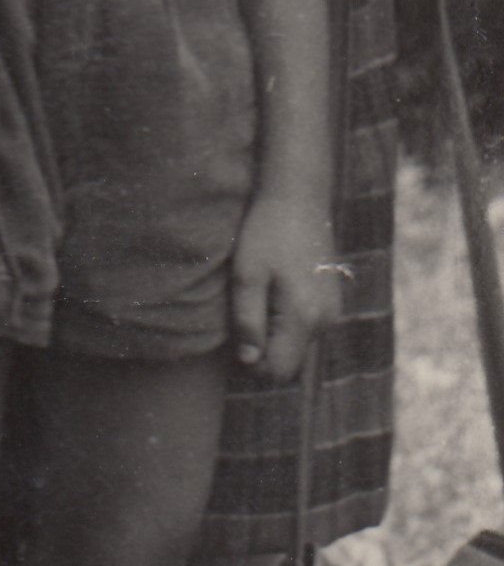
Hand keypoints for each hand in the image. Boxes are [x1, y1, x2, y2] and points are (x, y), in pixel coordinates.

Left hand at [230, 190, 339, 381]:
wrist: (298, 195)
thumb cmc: (266, 231)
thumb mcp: (247, 273)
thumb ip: (247, 320)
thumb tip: (248, 362)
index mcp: (304, 318)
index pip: (278, 370)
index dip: (251, 362)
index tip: (233, 334)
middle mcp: (326, 322)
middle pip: (289, 361)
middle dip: (262, 348)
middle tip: (240, 312)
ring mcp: (332, 312)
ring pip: (297, 344)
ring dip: (274, 333)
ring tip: (256, 296)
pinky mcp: (331, 300)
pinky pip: (305, 326)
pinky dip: (286, 320)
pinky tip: (271, 290)